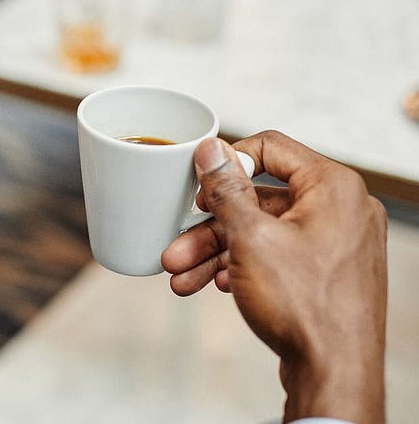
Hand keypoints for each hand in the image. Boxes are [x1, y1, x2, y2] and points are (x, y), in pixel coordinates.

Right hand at [161, 131, 386, 422]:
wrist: (334, 373)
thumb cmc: (306, 307)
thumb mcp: (250, 238)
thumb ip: (227, 190)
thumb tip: (212, 150)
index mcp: (333, 187)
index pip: (272, 147)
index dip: (228, 163)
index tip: (198, 186)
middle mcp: (341, 209)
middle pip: (260, 198)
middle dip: (210, 225)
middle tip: (178, 242)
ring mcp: (336, 243)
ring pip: (262, 232)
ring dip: (217, 251)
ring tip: (182, 275)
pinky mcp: (326, 272)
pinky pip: (276, 255)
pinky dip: (243, 266)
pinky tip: (217, 285)